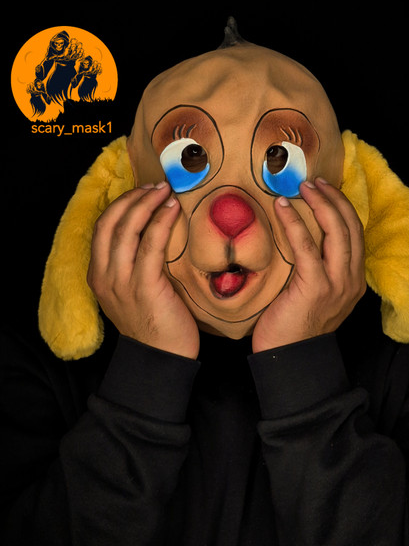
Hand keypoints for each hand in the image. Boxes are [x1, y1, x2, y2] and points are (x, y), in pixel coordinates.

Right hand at [87, 182, 199, 358]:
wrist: (161, 360)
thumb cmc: (154, 325)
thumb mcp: (132, 293)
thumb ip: (132, 266)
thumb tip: (151, 233)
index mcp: (98, 276)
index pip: (102, 228)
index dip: (120, 205)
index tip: (142, 192)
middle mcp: (105, 276)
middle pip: (111, 222)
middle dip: (133, 198)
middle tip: (156, 186)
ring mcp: (122, 281)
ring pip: (128, 229)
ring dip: (147, 203)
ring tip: (166, 191)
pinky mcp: (144, 286)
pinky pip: (150, 244)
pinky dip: (161, 222)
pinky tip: (173, 211)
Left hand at [252, 178, 365, 352]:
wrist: (290, 359)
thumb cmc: (295, 328)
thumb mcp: (316, 296)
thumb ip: (317, 271)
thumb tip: (299, 238)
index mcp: (354, 281)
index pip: (356, 233)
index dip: (342, 207)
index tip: (324, 189)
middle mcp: (351, 280)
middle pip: (350, 227)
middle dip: (333, 198)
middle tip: (313, 182)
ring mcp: (337, 284)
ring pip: (336, 231)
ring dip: (320, 203)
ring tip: (302, 187)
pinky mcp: (315, 287)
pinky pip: (306, 246)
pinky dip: (294, 223)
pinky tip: (281, 208)